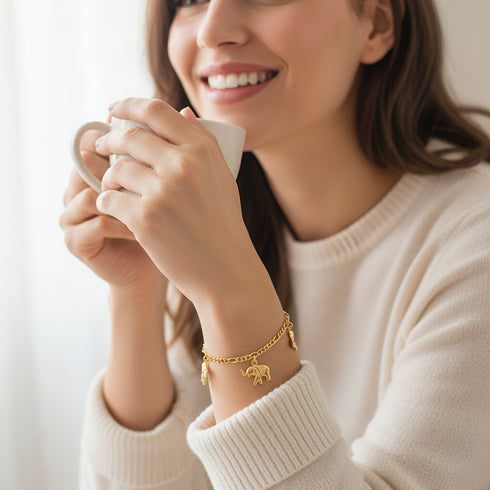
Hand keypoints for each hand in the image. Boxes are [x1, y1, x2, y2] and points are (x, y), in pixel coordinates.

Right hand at [60, 125, 165, 296]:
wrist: (160, 270)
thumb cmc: (169, 226)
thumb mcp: (171, 185)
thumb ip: (171, 152)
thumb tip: (187, 110)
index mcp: (98, 172)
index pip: (98, 142)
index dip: (119, 133)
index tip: (151, 135)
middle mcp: (79, 190)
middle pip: (86, 162)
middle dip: (122, 165)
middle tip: (158, 173)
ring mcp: (73, 216)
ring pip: (90, 191)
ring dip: (126, 198)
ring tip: (156, 207)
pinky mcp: (76, 241)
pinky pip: (95, 222)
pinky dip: (123, 224)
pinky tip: (144, 230)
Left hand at [94, 97, 257, 305]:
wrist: (224, 268)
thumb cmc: (222, 222)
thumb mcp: (221, 175)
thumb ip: (202, 141)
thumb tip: (183, 110)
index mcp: (202, 150)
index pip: (155, 111)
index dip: (128, 105)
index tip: (113, 110)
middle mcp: (183, 165)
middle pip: (129, 137)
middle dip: (108, 141)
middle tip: (100, 147)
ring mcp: (163, 191)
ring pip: (116, 170)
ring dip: (108, 178)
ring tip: (113, 188)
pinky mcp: (146, 218)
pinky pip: (110, 198)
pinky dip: (107, 203)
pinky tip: (115, 210)